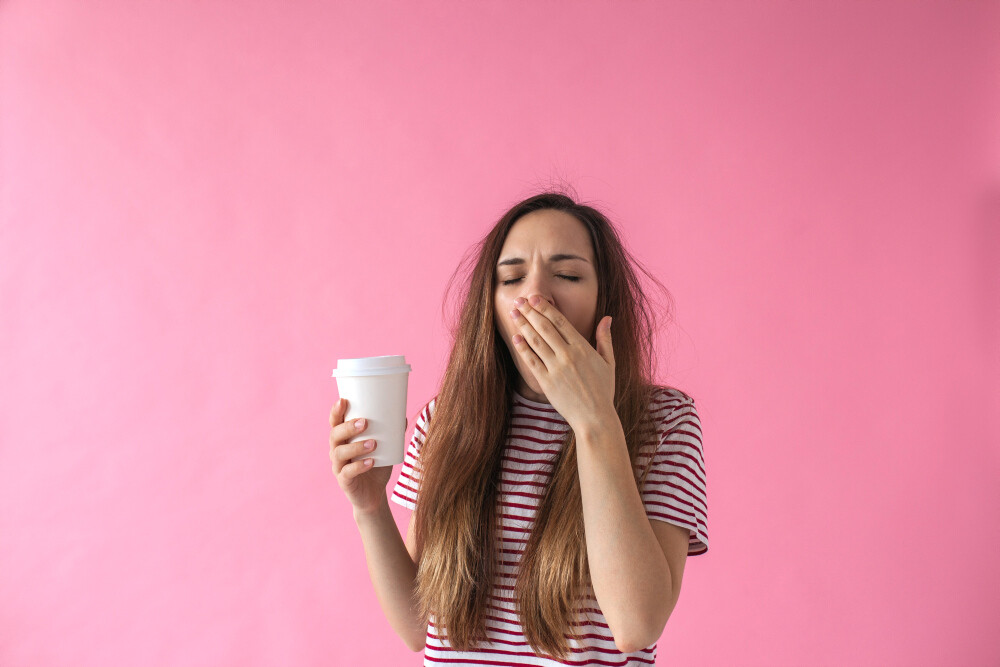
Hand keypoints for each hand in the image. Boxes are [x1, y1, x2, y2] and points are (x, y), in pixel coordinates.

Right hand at [328, 398, 393, 514]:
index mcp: (343, 439)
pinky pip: (347, 472)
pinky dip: (359, 466)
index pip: (334, 422)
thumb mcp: (384, 447)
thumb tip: (403, 417)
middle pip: (334, 435)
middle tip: (364, 422)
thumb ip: (391, 433)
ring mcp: (339, 466)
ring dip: (356, 446)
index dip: (336, 412)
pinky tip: (370, 462)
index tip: (343, 400)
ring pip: (339, 453)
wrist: (374, 494)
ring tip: (373, 443)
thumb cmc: (376, 465)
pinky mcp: (344, 481)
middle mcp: (336, 450)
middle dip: (348, 427)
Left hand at [508, 294, 615, 431]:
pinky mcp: (547, 382)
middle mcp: (567, 355)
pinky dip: (522, 348)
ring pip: (535, 341)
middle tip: (519, 301)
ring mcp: (556, 369)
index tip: (534, 298)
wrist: (595, 418)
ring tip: (514, 314)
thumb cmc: (603, 390)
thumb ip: (605, 339)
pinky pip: (531, 361)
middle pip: (544, 328)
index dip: (545, 308)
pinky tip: (515, 338)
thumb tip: (607, 318)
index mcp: (582, 348)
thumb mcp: (609, 363)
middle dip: (530, 312)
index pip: (560, 322)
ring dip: (523, 325)